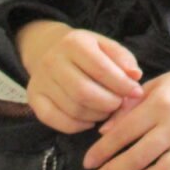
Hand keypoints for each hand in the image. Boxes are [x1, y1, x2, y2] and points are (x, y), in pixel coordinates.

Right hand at [16, 20, 142, 133]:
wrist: (50, 49)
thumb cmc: (87, 50)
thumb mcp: (106, 46)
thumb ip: (123, 59)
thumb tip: (135, 76)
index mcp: (74, 43)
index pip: (101, 69)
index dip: (122, 85)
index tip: (136, 93)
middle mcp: (53, 61)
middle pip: (84, 92)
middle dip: (108, 103)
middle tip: (120, 104)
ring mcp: (40, 81)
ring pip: (72, 108)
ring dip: (96, 115)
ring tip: (107, 110)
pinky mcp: (33, 98)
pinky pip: (54, 120)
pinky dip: (76, 126)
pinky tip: (90, 121)